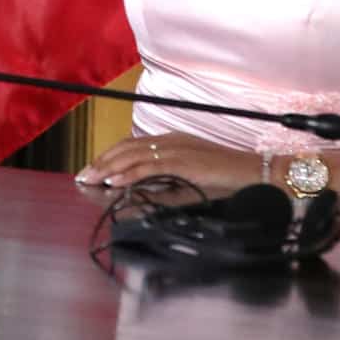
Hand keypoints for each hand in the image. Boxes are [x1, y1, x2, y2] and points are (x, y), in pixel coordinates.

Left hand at [76, 132, 265, 195]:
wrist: (256, 174)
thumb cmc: (227, 180)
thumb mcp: (190, 183)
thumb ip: (165, 187)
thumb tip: (138, 197)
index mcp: (172, 142)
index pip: (132, 145)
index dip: (110, 156)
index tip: (93, 169)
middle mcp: (170, 141)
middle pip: (127, 148)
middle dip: (102, 161)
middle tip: (83, 175)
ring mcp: (176, 149)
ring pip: (133, 155)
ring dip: (108, 167)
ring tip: (92, 178)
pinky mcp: (183, 162)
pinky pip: (149, 167)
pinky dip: (129, 174)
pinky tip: (114, 181)